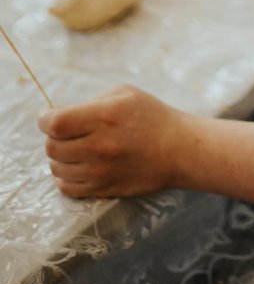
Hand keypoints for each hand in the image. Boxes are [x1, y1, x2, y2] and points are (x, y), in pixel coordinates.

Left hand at [39, 85, 183, 197]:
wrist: (177, 149)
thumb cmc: (151, 116)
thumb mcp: (124, 94)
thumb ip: (91, 102)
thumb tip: (60, 115)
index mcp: (106, 117)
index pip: (57, 123)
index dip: (44, 119)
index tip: (47, 116)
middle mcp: (101, 146)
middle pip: (52, 147)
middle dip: (52, 137)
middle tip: (64, 131)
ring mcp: (101, 171)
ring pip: (57, 168)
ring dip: (58, 156)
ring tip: (73, 148)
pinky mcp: (104, 189)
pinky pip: (67, 188)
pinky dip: (64, 176)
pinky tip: (76, 165)